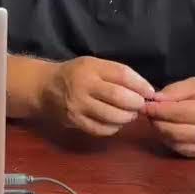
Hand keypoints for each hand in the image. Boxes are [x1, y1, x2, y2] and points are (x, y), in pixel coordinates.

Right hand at [38, 57, 155, 137]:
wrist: (44, 88)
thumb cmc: (75, 74)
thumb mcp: (93, 65)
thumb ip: (117, 74)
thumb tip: (146, 90)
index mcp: (90, 67)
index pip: (122, 75)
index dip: (140, 85)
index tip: (150, 92)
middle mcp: (83, 86)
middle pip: (118, 97)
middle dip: (136, 103)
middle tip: (140, 105)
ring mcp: (78, 106)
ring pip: (112, 116)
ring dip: (127, 117)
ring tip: (129, 114)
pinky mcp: (75, 121)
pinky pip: (102, 129)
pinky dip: (114, 127)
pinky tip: (115, 122)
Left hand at [144, 77, 194, 156]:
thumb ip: (176, 90)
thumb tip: (154, 100)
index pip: (176, 112)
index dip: (157, 110)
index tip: (145, 105)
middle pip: (174, 131)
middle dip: (156, 122)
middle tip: (149, 113)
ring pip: (177, 143)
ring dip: (161, 133)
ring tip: (158, 120)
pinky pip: (183, 150)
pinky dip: (171, 141)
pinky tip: (168, 131)